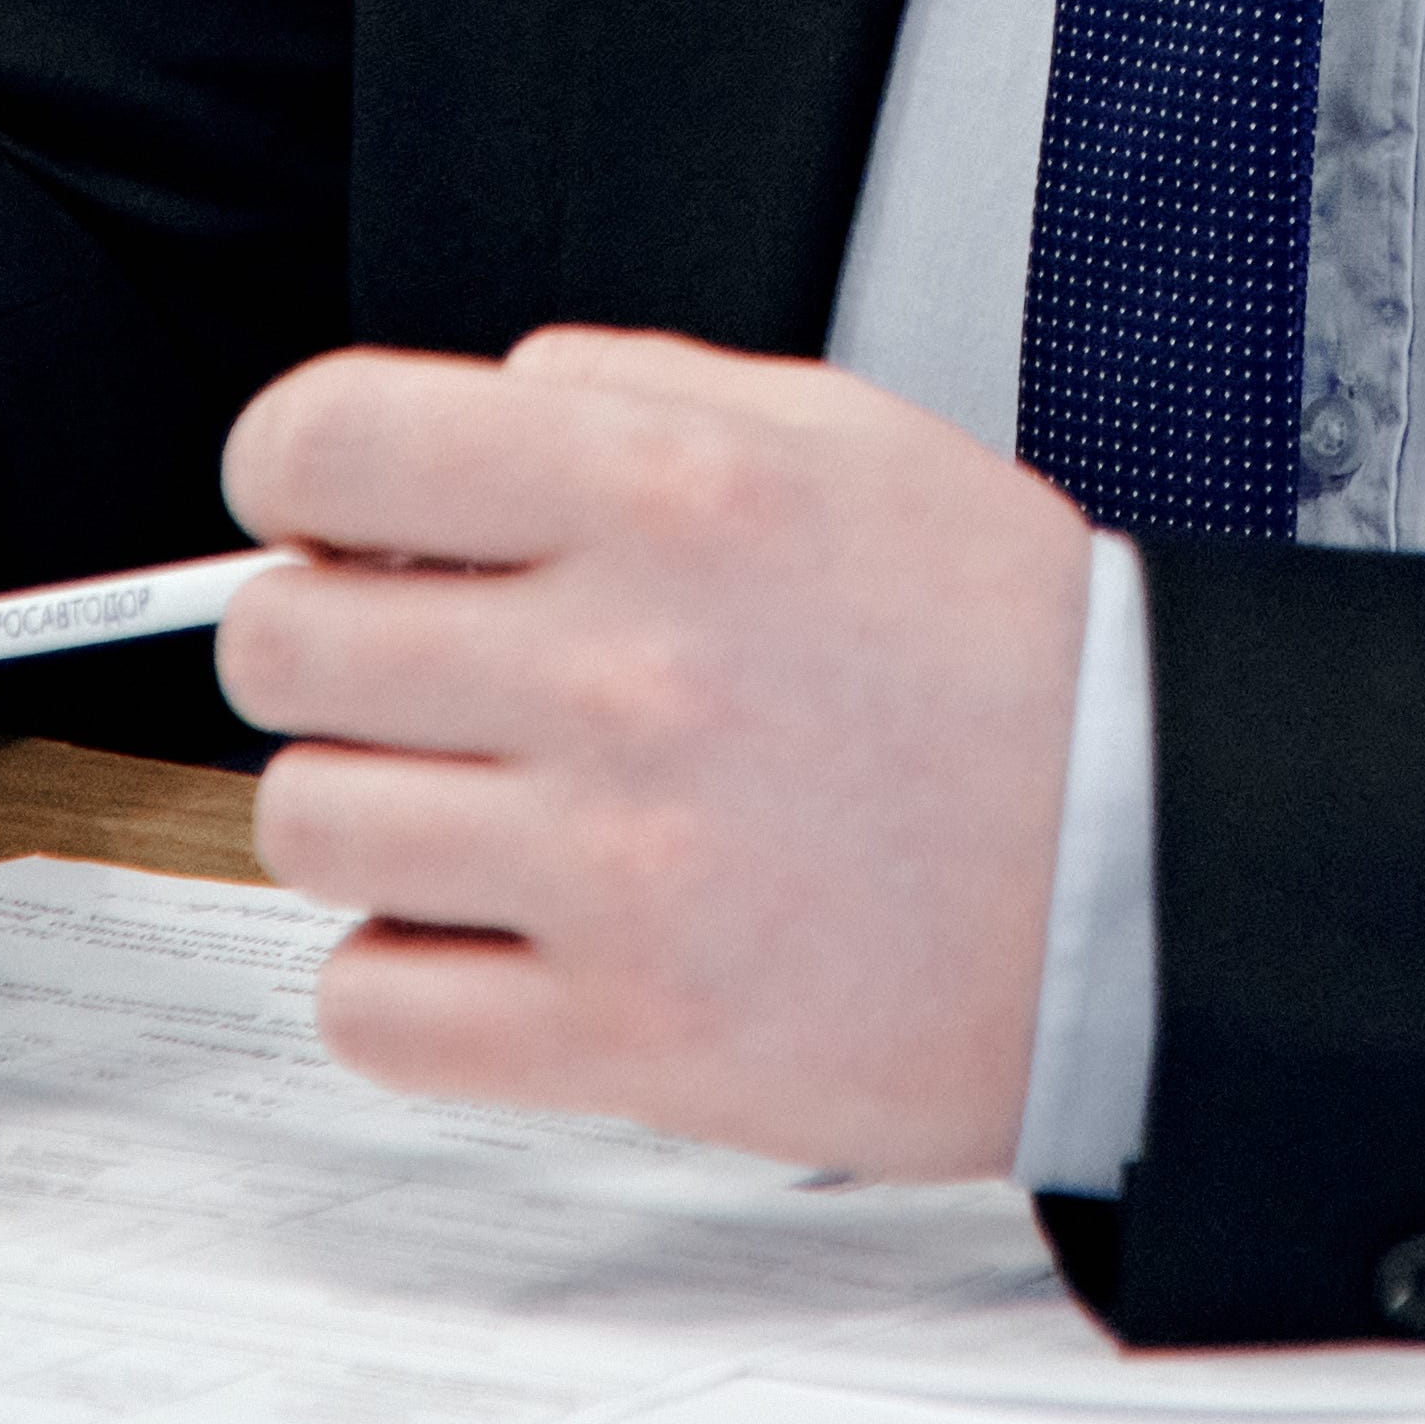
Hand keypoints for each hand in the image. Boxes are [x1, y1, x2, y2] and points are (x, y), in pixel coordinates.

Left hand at [218, 328, 1089, 1176]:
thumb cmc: (1010, 666)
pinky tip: (499, 934)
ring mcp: (615, 860)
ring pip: (304, 823)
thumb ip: (636, 391)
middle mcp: (628, 665)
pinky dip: (404, 976)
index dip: (292, 472)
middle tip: (423, 675)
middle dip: (333, 650)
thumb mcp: (847, 441)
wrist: (1144, 874)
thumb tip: (470, 409)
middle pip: (280, 643)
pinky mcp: (624, 1032)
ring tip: (486, 812)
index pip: (329, 439)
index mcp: (674, 494)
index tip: (323, 516)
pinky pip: (368, 1005)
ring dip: (372, 814)